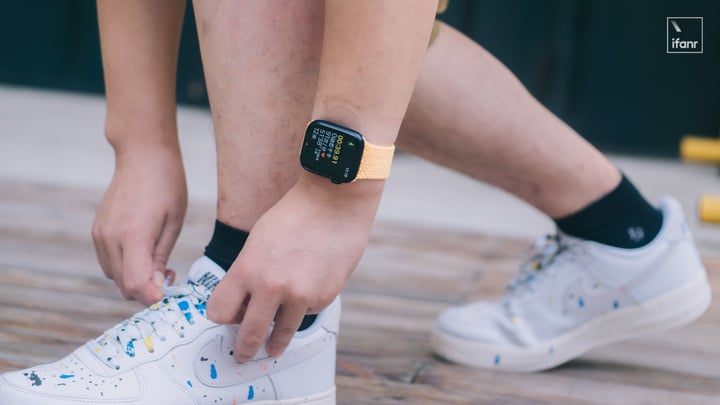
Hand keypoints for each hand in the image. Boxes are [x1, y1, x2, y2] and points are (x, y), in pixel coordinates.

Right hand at [92, 146, 186, 304]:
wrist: (142, 155)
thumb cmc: (167, 185)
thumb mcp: (173, 223)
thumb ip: (161, 258)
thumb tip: (156, 287)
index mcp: (133, 235)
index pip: (136, 285)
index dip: (153, 297)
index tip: (170, 293)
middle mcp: (110, 238)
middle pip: (124, 286)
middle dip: (148, 289)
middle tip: (171, 274)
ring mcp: (99, 235)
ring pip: (115, 277)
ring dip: (136, 279)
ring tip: (159, 263)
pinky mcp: (97, 231)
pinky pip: (109, 262)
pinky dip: (125, 266)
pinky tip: (143, 252)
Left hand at [207, 174, 383, 360]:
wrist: (334, 203)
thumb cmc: (294, 215)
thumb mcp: (257, 241)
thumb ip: (248, 273)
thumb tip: (245, 303)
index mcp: (247, 270)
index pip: (218, 312)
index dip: (222, 316)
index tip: (227, 319)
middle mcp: (271, 287)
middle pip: (247, 335)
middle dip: (243, 349)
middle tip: (243, 355)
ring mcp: (300, 296)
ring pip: (280, 334)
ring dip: (275, 343)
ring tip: (273, 348)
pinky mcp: (324, 298)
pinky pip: (307, 313)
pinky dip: (304, 308)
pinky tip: (309, 286)